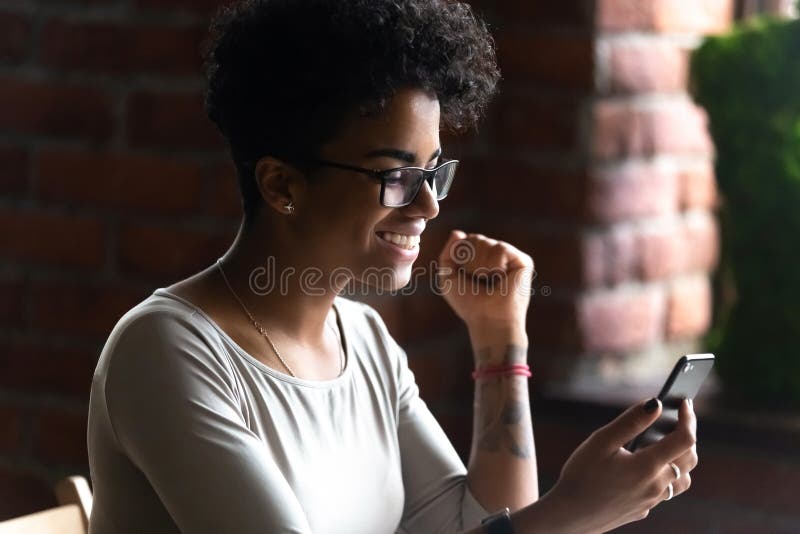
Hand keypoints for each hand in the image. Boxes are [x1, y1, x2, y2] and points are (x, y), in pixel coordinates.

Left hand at [436, 230, 533, 331]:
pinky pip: (500, 248)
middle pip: (475, 238)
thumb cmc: (468, 303)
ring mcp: (511, 258)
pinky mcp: (523, 261)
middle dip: (469, 261)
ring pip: (487, 243)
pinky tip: (499, 277)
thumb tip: (458, 232)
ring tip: (488, 280)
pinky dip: (494, 265)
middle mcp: (497, 256)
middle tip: (478, 280)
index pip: (467, 240)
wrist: (488, 319)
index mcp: (482, 259)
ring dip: (480, 265)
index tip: (465, 276)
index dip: (460, 257)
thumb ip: (448, 253)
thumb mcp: (448, 277)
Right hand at [543, 399, 697, 532]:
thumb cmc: (581, 475)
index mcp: (648, 466)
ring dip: (682, 460)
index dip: (688, 417)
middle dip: (687, 436)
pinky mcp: (642, 510)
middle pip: (689, 459)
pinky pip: (664, 493)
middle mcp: (656, 486)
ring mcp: (651, 502)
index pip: (684, 439)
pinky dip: (664, 477)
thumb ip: (630, 422)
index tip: (684, 402)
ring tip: (667, 445)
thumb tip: (655, 404)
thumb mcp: (601, 442)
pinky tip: (645, 471)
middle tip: (677, 419)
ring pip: (682, 480)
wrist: (568, 516)